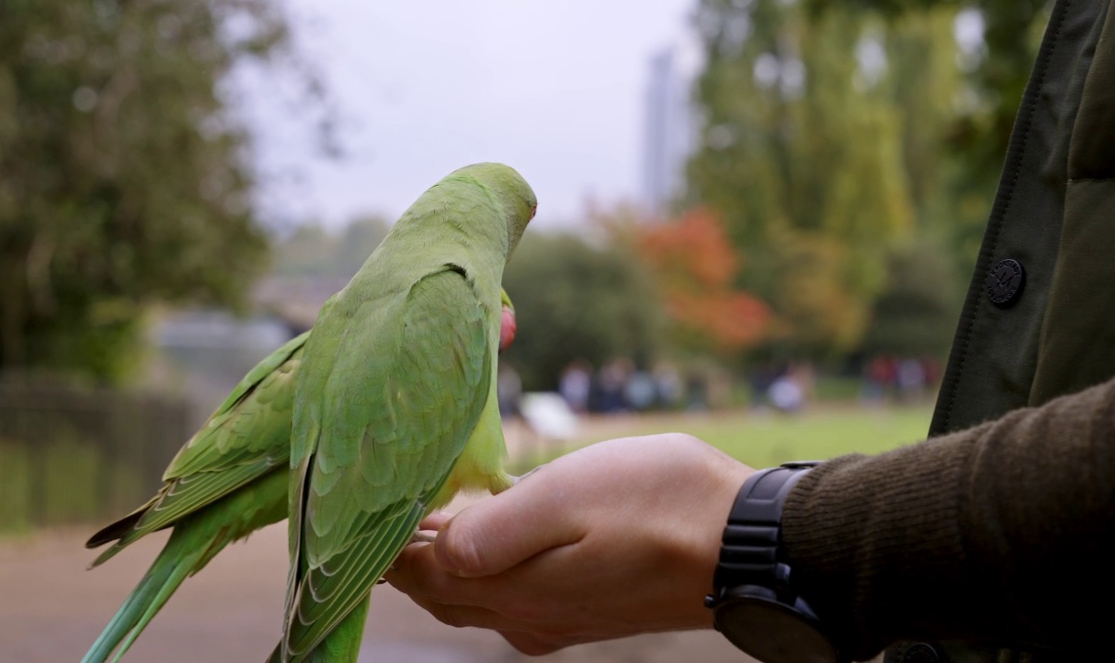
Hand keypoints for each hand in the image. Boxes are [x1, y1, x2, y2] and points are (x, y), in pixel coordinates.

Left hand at [386, 433, 753, 654]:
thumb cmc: (659, 503)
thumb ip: (495, 527)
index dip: (390, 541)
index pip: (425, 574)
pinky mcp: (588, 611)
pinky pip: (510, 602)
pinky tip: (487, 543)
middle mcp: (530, 617)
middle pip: (442, 594)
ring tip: (426, 520)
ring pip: (474, 601)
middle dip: (407, 558)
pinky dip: (481, 575)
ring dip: (441, 567)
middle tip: (386, 509)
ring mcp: (561, 619)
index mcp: (516, 589)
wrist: (748, 544)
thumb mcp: (567, 495)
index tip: (366, 502)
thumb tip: (440, 546)